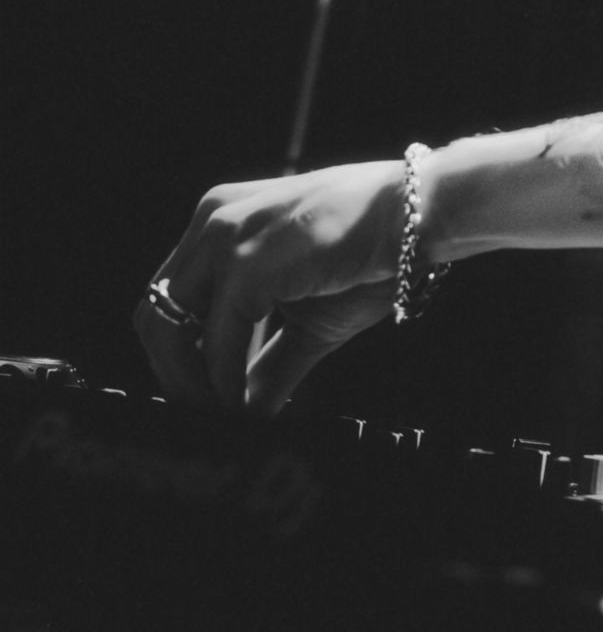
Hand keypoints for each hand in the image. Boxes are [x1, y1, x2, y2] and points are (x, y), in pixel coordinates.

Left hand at [135, 159, 408, 416]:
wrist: (419, 214)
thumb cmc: (372, 254)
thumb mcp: (307, 317)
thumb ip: (267, 362)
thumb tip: (244, 412)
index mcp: (220, 220)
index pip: (170, 298)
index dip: (180, 356)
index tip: (202, 399)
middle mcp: (211, 220)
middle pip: (154, 313)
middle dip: (175, 376)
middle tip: (204, 417)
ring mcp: (225, 237)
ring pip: (169, 327)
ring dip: (191, 385)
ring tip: (222, 418)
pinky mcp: (248, 263)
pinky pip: (218, 341)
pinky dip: (223, 383)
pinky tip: (243, 407)